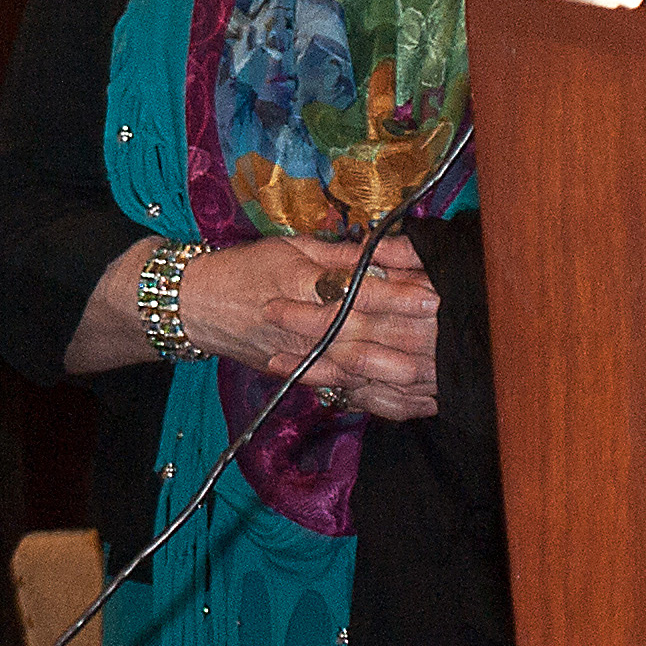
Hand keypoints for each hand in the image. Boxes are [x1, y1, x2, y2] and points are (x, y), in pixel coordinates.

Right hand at [180, 234, 440, 420]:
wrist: (195, 304)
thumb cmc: (247, 268)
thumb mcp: (292, 246)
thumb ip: (346, 253)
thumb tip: (396, 249)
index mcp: (300, 283)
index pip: (357, 290)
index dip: (398, 295)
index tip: (436, 296)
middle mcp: (302, 322)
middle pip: (363, 333)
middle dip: (409, 336)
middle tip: (450, 336)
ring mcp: (301, 354)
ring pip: (356, 368)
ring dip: (399, 372)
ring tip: (438, 372)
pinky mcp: (301, 375)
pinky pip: (344, 391)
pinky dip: (377, 398)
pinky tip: (411, 398)